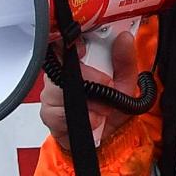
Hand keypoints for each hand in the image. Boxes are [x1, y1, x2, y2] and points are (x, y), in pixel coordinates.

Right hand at [35, 26, 152, 146]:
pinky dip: (81, 118)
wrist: (107, 137)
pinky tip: (93, 120)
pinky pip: (57, 113)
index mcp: (76, 60)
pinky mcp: (48, 114)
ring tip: (104, 109)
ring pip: (58, 91)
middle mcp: (60, 74)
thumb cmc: (113, 106)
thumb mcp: (127, 82)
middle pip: (60, 68)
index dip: (72, 44)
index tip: (87, 51)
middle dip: (88, 79)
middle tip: (108, 87)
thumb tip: (124, 38)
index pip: (63, 42)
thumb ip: (126, 61)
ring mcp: (51, 94)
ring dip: (88, 102)